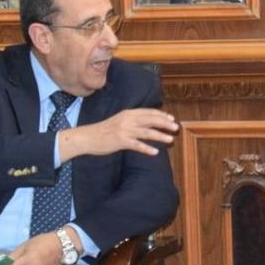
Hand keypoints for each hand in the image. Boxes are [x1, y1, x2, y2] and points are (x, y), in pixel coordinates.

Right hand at [61, 108, 178, 159]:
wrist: (88, 137)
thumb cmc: (104, 130)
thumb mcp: (120, 120)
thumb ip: (133, 120)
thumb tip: (148, 122)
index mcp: (128, 113)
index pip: (149, 112)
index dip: (161, 115)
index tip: (171, 119)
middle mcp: (128, 120)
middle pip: (151, 120)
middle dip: (165, 123)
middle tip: (176, 128)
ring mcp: (124, 130)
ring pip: (147, 132)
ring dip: (160, 136)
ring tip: (170, 139)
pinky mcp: (120, 141)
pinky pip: (137, 145)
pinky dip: (147, 149)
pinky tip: (155, 152)